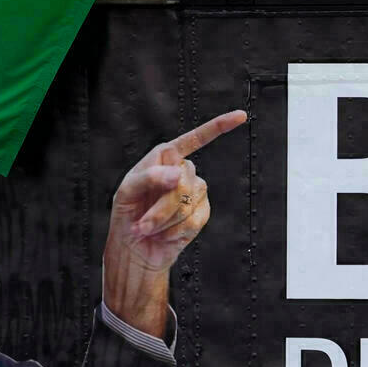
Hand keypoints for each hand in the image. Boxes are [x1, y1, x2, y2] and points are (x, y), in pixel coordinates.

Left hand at [102, 111, 246, 336]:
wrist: (135, 250)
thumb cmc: (127, 216)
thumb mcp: (126, 192)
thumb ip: (149, 177)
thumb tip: (178, 173)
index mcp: (164, 158)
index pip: (194, 139)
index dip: (218, 127)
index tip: (241, 116)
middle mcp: (182, 171)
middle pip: (183, 179)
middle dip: (160, 205)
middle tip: (143, 222)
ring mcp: (194, 192)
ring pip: (188, 201)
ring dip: (165, 220)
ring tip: (150, 229)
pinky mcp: (201, 213)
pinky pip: (195, 218)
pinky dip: (176, 230)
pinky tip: (166, 234)